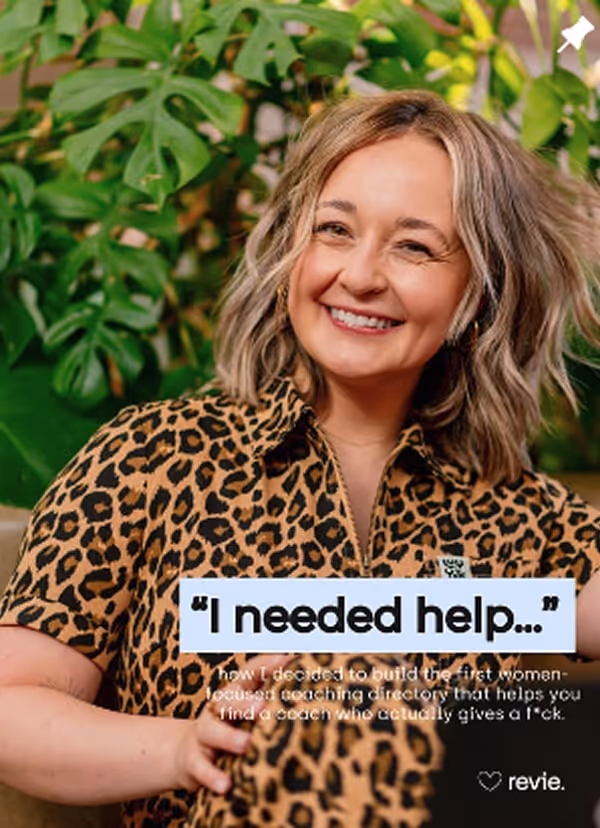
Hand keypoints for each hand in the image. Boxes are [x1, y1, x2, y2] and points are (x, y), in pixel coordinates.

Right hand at [173, 653, 292, 794]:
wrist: (188, 753)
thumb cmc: (232, 728)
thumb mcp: (249, 710)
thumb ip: (273, 697)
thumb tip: (305, 677)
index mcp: (236, 692)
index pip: (249, 673)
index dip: (264, 665)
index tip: (283, 661)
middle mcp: (218, 708)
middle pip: (228, 700)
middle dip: (244, 702)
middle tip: (262, 707)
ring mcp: (203, 733)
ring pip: (211, 731)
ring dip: (229, 737)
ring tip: (246, 745)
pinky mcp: (193, 761)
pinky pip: (200, 767)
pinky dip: (212, 776)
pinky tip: (225, 785)